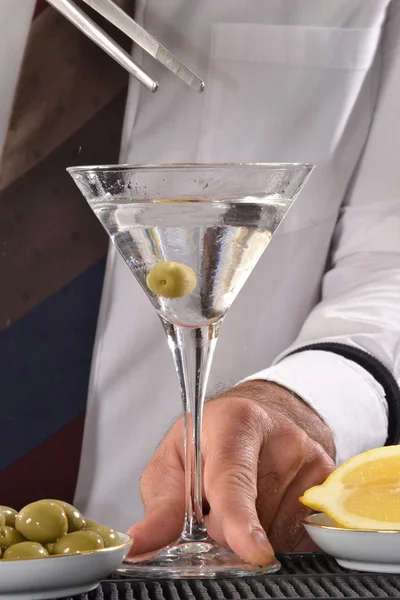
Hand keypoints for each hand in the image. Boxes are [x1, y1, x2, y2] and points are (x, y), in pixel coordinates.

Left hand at [128, 380, 335, 564]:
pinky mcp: (330, 480)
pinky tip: (268, 505)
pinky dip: (280, 532)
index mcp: (233, 423)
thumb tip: (139, 545)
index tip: (253, 550)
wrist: (258, 420)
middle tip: (214, 507)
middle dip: (229, 531)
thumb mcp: (174, 462)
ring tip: (245, 498)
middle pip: (256, 516)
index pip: (234, 478)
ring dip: (256, 532)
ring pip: (280, 530)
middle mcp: (282, 437)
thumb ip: (162, 506)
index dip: (240, 518)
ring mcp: (312, 458)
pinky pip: (304, 533)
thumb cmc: (209, 440)